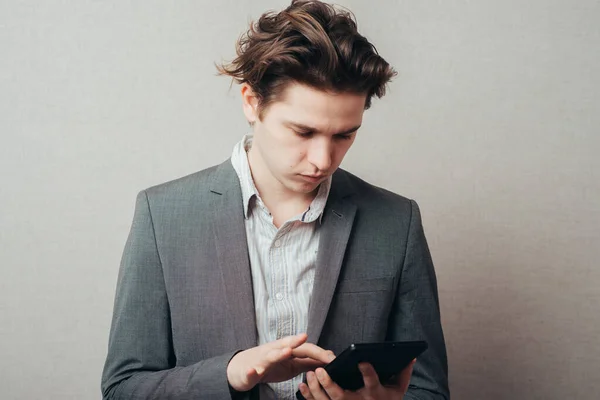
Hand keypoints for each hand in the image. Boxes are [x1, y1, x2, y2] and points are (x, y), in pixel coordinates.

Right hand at [227, 333, 334, 391]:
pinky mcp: (250, 370)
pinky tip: (253, 371)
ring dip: (279, 353)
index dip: (318, 353)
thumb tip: (326, 361)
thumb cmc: (269, 365)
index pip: (305, 348)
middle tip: (308, 340)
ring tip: (288, 351)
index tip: (332, 358)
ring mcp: (262, 359)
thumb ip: (307, 362)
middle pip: (288, 345)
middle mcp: (275, 350)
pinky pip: (250, 371)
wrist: (242, 368)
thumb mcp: (292, 364)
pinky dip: (251, 371)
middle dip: (298, 343)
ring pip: (271, 355)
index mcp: (287, 349)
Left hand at [298, 359, 416, 399]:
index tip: (361, 361)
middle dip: (330, 384)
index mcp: (375, 394)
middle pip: (342, 397)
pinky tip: (302, 385)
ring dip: (316, 389)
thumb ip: (403, 372)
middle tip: (321, 370)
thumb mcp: (399, 389)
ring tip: (310, 374)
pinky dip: (310, 397)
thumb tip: (412, 357)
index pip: (372, 382)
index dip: (367, 373)